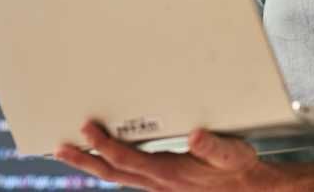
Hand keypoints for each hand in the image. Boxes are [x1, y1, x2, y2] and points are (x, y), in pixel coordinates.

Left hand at [55, 122, 272, 191]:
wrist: (253, 190)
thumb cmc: (241, 170)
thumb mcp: (233, 154)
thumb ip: (214, 147)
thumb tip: (196, 135)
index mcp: (170, 172)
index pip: (128, 158)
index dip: (105, 145)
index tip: (86, 129)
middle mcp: (159, 182)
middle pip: (112, 172)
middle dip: (85, 160)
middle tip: (60, 149)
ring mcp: (158, 185)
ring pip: (118, 176)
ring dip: (93, 164)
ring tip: (70, 152)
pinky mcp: (162, 184)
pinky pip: (128, 176)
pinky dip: (110, 166)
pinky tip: (103, 158)